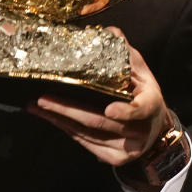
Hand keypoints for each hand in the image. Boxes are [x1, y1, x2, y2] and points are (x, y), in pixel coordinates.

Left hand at [26, 28, 172, 167]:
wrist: (154, 130)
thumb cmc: (143, 94)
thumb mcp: (141, 72)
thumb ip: (125, 53)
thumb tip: (109, 32)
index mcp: (150, 105)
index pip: (139, 110)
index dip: (125, 111)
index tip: (109, 109)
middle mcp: (139, 131)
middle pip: (100, 121)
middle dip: (67, 110)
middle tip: (43, 99)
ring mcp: (127, 149)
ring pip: (88, 134)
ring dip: (60, 120)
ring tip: (37, 107)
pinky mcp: (115, 159)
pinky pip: (86, 142)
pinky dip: (67, 129)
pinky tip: (50, 118)